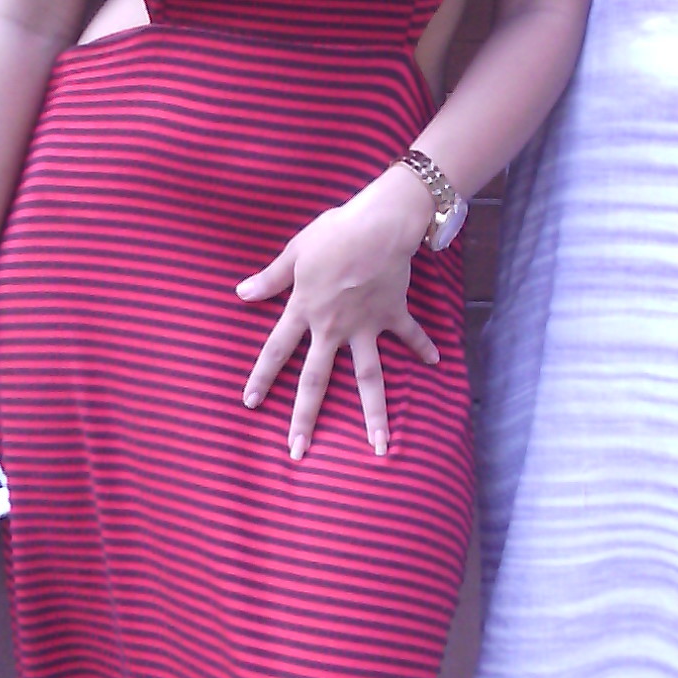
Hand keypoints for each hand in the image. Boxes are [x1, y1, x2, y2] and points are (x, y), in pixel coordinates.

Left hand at [238, 170, 438, 460]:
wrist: (379, 226)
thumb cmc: (334, 233)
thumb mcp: (295, 252)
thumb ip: (270, 278)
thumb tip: (242, 293)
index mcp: (305, 310)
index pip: (276, 350)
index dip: (262, 377)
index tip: (251, 404)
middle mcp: (333, 327)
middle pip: (316, 380)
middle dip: (305, 417)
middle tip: (298, 451)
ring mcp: (365, 326)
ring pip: (368, 377)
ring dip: (374, 412)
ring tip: (379, 445)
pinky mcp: (392, 314)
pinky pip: (409, 335)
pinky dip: (422, 347)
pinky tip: (435, 362)